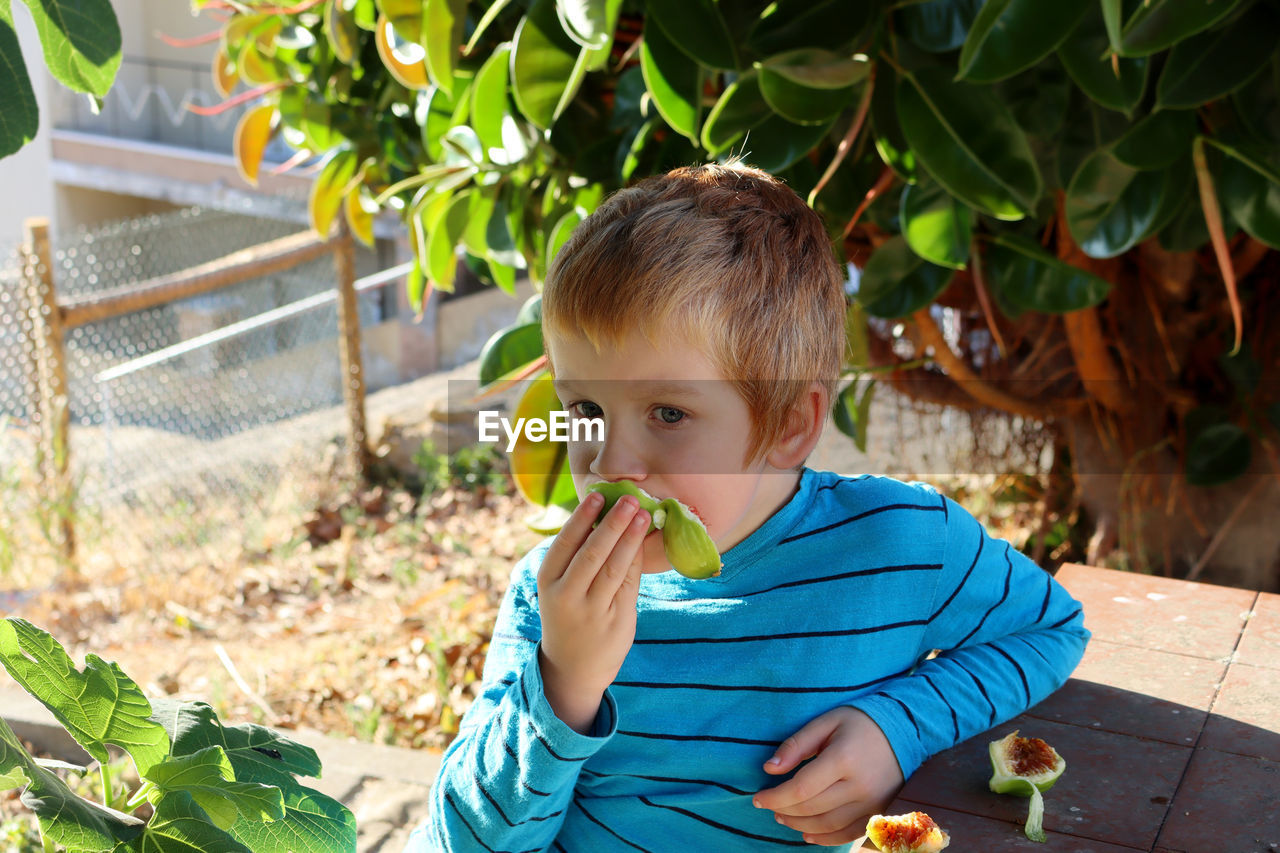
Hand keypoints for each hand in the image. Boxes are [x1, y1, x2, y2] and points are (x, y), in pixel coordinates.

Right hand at [537, 490, 650, 733]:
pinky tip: (644, 541)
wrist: (573, 668)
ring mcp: (593, 611)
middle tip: (629, 499)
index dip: (582, 518)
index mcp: (548, 581)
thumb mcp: (560, 588)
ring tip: (643, 515)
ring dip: (630, 538)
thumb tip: (607, 516)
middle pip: (592, 553)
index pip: (565, 543)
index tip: (598, 496)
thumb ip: (578, 557)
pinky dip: (637, 559)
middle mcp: (567, 596)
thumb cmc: (568, 614)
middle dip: (612, 523)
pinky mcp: (617, 621)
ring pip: (614, 568)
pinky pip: (629, 584)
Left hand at [752, 706, 904, 845]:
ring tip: (783, 816)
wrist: (906, 731)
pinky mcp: (879, 813)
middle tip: (769, 805)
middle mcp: (859, 786)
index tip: (758, 798)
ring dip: (799, 825)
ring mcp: (872, 803)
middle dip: (784, 810)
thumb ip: (797, 744)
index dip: (775, 796)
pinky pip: (847, 834)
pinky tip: (807, 834)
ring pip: (827, 825)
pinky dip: (824, 839)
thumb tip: (770, 768)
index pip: (801, 788)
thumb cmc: (860, 722)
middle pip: (811, 809)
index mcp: (844, 759)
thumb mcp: (827, 722)